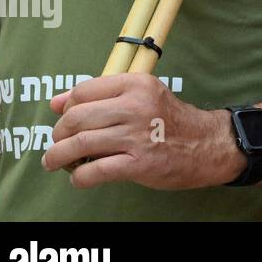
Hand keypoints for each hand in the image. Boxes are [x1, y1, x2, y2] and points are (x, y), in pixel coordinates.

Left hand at [42, 74, 243, 189]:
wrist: (206, 144)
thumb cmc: (170, 120)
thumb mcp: (143, 96)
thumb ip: (102, 96)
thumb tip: (56, 102)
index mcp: (137, 84)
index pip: (83, 92)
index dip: (66, 108)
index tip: (64, 120)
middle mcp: (137, 106)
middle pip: (76, 118)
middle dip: (58, 135)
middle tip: (58, 144)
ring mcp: (138, 136)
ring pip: (79, 144)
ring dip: (58, 157)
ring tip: (55, 162)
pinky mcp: (140, 163)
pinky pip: (94, 171)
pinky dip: (79, 177)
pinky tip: (79, 177)